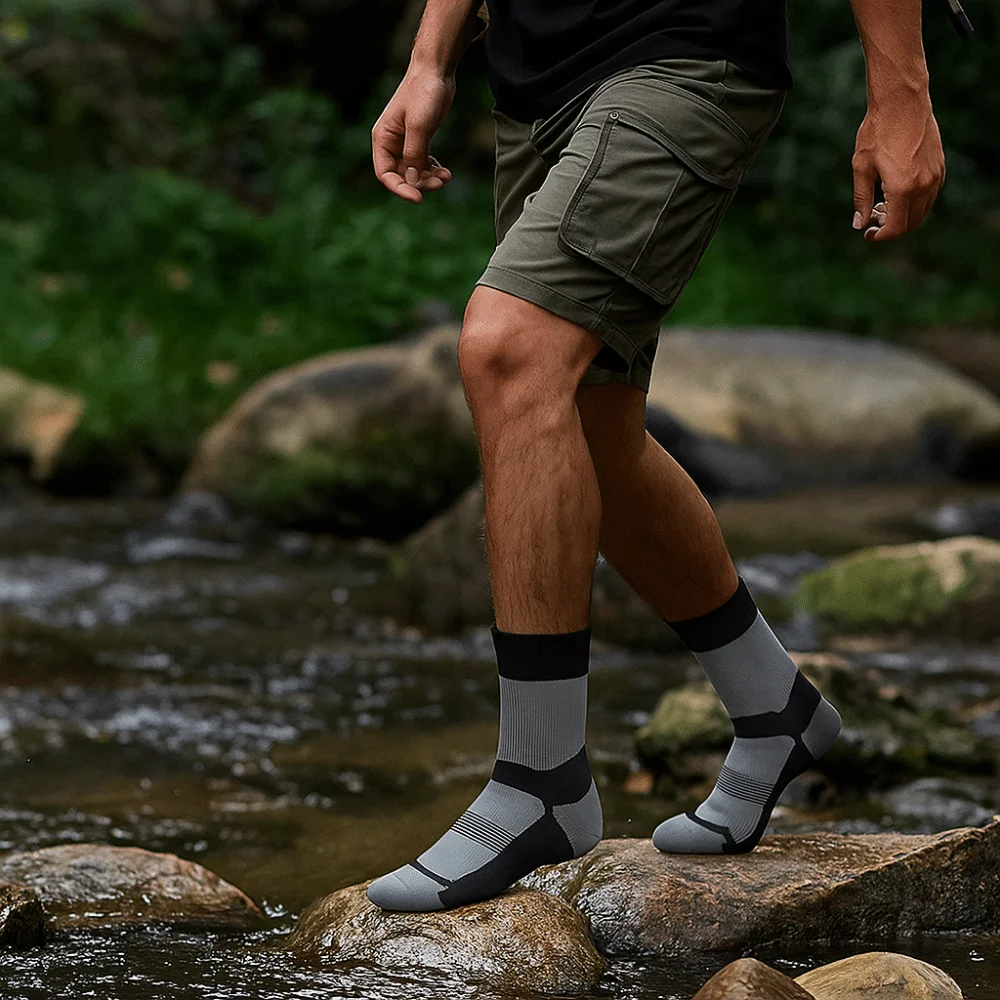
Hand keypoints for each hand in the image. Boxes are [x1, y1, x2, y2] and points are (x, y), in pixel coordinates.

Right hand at [372, 67, 455, 203]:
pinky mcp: (419, 140)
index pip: (385, 174)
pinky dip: (433, 171)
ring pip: (413, 172)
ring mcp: (405, 143)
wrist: (436, 70)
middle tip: (439, 183)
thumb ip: (413, 154)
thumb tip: (411, 181)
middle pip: (401, 176)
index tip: (418, 198)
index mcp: (382, 138)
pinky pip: (423, 164)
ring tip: (446, 177)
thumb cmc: (423, 92)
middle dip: (419, 183)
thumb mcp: (418, 125)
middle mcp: (391, 143)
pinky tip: (445, 171)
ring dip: (429, 179)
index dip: (399, 189)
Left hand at [851, 91, 944, 240]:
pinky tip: (898, 191)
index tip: (868, 234)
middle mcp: (924, 185)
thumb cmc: (877, 132)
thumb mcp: (861, 167)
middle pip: (911, 223)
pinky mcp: (940, 166)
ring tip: (883, 203)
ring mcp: (935, 175)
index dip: (881, 236)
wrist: (902, 102)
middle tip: (873, 218)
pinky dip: (915, 202)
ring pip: (922, 211)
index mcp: (903, 188)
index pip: (896, 228)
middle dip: (892, 227)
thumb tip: (859, 224)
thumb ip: (861, 199)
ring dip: (904, 215)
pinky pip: (930, 195)